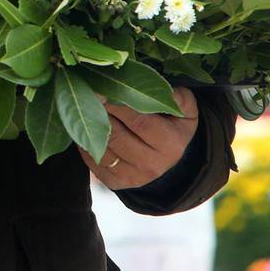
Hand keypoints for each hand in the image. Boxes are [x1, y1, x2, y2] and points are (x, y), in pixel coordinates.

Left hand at [81, 87, 199, 190]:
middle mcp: (151, 164)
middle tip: (88, 94)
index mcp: (169, 144)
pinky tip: (85, 127)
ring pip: (101, 148)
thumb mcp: (185, 112)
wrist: (168, 161)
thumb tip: (167, 91)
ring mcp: (131, 176)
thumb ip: (180, 98)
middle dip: (99, 113)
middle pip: (116, 135)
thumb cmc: (173, 128)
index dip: (119, 105)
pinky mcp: (115, 182)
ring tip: (84, 107)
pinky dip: (85, 142)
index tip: (103, 89)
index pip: (140, 122)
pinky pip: (92, 160)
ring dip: (89, 127)